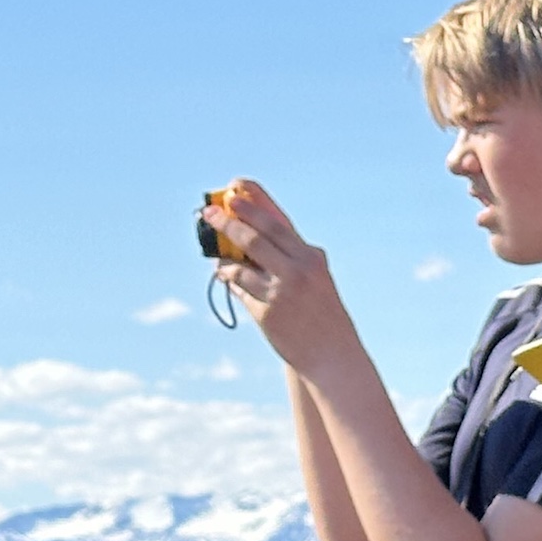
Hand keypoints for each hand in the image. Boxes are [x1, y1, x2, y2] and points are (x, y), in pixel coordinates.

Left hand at [208, 180, 365, 379]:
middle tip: (209, 212)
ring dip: (223, 257)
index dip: (255, 202)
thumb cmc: (322, 311)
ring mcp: (281, 292)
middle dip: (229, 222)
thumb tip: (251, 234)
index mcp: (310, 256)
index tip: (236, 187)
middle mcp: (297, 270)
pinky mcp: (267, 313)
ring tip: (215, 253)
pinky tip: (224, 276)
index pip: (277, 221)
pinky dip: (230, 280)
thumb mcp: (315, 276)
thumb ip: (288, 255)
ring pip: (240, 266)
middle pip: (254, 238)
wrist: (332, 353)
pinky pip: (239, 290)